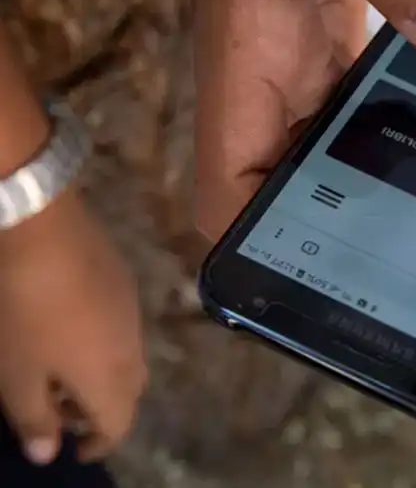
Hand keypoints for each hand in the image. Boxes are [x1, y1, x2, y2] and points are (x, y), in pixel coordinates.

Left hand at [0, 187, 145, 462]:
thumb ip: (34, 417)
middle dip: (104, 409)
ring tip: (65, 367)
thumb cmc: (24, 312)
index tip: (73, 449)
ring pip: (130, 358)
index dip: (98, 443)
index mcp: (109, 379)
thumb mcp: (14, 375)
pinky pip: (124, 327)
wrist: (43, 231)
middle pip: (130, 393)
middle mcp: (132, 349)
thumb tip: (48, 452)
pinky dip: (105, 343)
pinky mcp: (125, 283)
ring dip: (105, 374)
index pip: (117, 424)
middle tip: (64, 409)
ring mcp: (132, 313)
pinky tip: (72, 326)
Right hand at [190, 0, 415, 238]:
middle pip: (287, 188)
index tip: (327, 284)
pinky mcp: (333, 34)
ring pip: (328, 154)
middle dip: (342, 238)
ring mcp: (301, 52)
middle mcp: (269, 65)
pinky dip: (400, 137)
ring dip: (377, 194)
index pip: (228, 182)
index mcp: (247, 45)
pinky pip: (360, 109)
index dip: (261, 244)